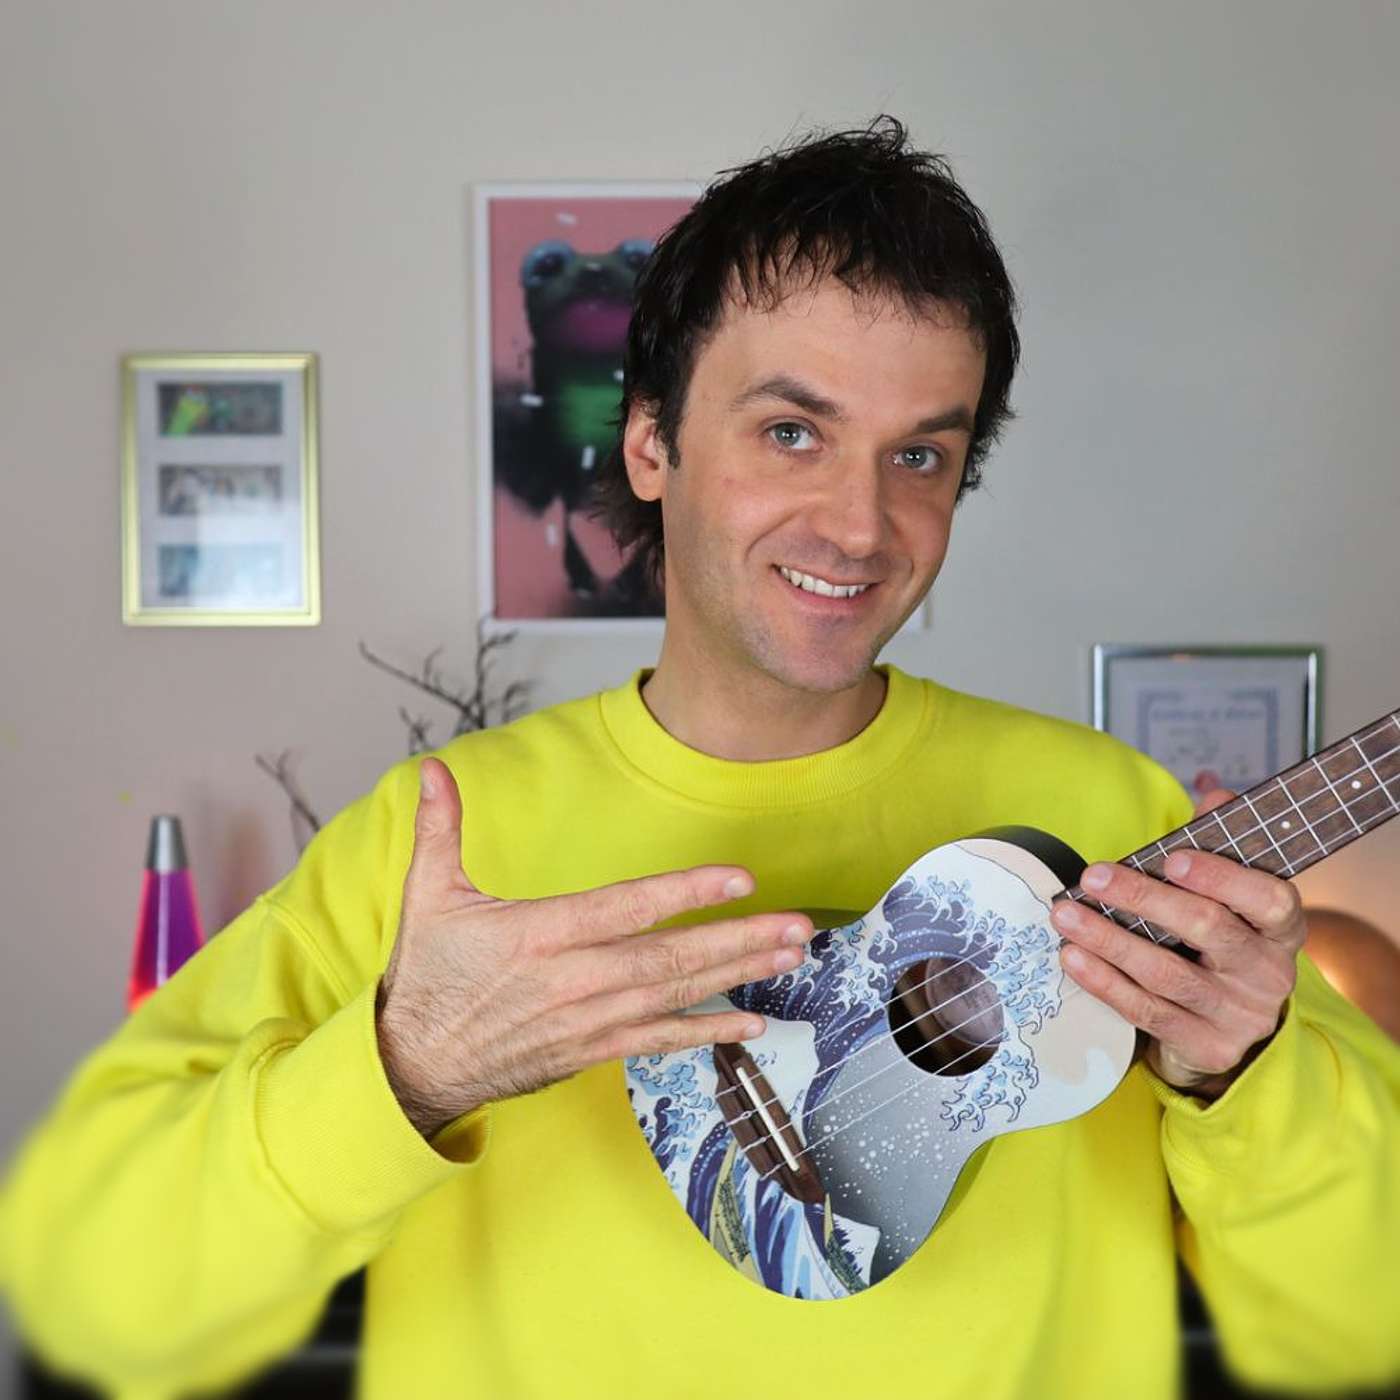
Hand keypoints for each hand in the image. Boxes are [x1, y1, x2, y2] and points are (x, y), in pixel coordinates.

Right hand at [375, 757, 813, 1136]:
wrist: (412, 1065)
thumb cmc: (428, 977)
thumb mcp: (427, 896)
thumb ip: (439, 829)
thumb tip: (432, 770)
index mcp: (537, 933)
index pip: (626, 906)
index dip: (686, 892)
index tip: (739, 879)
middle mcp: (571, 979)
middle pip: (668, 957)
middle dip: (739, 938)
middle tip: (797, 925)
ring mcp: (585, 1020)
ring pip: (674, 996)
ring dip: (737, 974)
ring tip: (789, 956)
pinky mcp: (590, 1050)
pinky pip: (658, 1041)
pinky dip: (707, 1032)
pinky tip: (752, 1023)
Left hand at [1049, 789, 1308, 1098]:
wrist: (1235, 1028)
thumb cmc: (1223, 944)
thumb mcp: (1232, 898)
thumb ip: (1220, 843)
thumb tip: (1210, 788)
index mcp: (1281, 928)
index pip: (1269, 898)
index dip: (1221, 877)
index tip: (1172, 858)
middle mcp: (1267, 972)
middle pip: (1207, 929)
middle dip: (1143, 899)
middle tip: (1092, 876)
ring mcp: (1238, 1014)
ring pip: (1166, 973)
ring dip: (1108, 940)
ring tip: (1064, 914)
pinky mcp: (1206, 1046)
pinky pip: (1146, 1012)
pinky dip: (1104, 982)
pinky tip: (1072, 957)